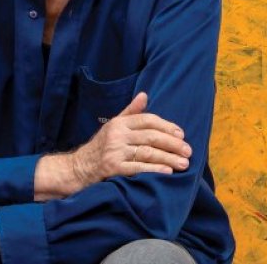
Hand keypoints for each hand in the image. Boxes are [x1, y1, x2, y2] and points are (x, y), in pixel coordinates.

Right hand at [71, 92, 191, 188]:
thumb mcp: (113, 126)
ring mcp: (114, 151)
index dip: (167, 126)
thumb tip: (144, 94)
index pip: (148, 120)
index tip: (181, 135)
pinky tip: (166, 172)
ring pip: (147, 153)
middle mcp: (117, 135)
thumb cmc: (100, 146)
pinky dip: (153, 170)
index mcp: (119, 123)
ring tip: (183, 164)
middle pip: (151, 136)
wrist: (78, 168)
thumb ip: (131, 112)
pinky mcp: (112, 168)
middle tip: (188, 151)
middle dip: (172, 144)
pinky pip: (137, 168)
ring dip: (168, 158)